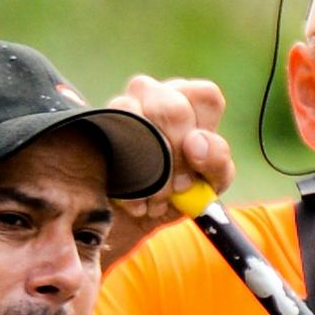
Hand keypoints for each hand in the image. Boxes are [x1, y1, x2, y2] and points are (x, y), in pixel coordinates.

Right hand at [103, 73, 233, 265]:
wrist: (134, 219)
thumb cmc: (177, 193)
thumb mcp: (208, 185)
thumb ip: (216, 163)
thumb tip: (196, 142)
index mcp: (190, 102)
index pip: (205, 96)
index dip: (203, 131)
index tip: (196, 165)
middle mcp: (157, 94)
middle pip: (173, 108)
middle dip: (176, 158)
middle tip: (176, 189)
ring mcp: (123, 104)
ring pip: (137, 114)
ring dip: (149, 168)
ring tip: (154, 199)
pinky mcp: (97, 124)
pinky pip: (111, 132)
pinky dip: (127, 176)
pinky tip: (134, 199)